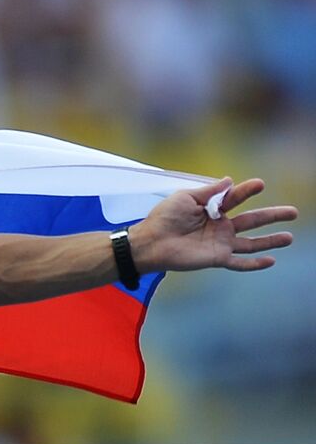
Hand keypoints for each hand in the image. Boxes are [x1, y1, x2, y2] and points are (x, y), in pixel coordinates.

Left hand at [132, 177, 298, 273]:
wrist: (150, 241)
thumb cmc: (164, 217)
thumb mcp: (185, 198)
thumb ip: (209, 192)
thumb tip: (230, 179)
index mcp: (212, 209)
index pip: (236, 198)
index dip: (247, 191)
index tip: (260, 184)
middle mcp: (220, 226)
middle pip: (252, 220)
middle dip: (272, 215)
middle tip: (293, 211)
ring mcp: (220, 243)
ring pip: (251, 243)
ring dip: (270, 241)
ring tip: (289, 237)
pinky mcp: (216, 258)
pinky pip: (239, 262)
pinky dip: (254, 264)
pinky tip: (271, 260)